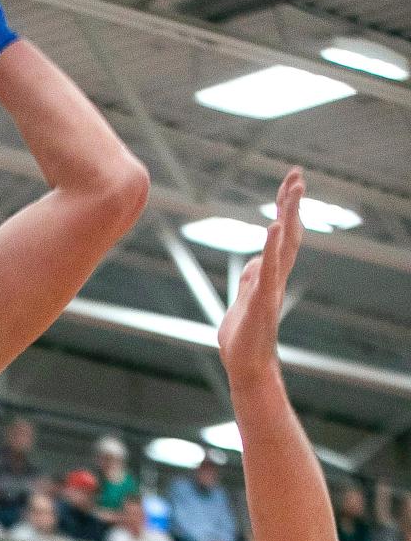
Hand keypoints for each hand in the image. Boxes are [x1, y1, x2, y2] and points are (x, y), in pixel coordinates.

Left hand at [217, 168, 303, 382]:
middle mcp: (275, 277)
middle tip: (297, 175)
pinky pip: (269, 269)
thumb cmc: (243, 337)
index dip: (286, 208)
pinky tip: (274, 227)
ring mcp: (271, 287)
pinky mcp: (262, 299)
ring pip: (282, 246)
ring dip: (287, 217)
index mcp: (270, 275)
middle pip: (288, 233)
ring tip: (292, 191)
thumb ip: (249, 280)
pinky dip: (272, 248)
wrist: (246, 366)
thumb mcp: (243, 299)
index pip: (282, 235)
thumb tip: (254, 263)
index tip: (291, 183)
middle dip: (291, 203)